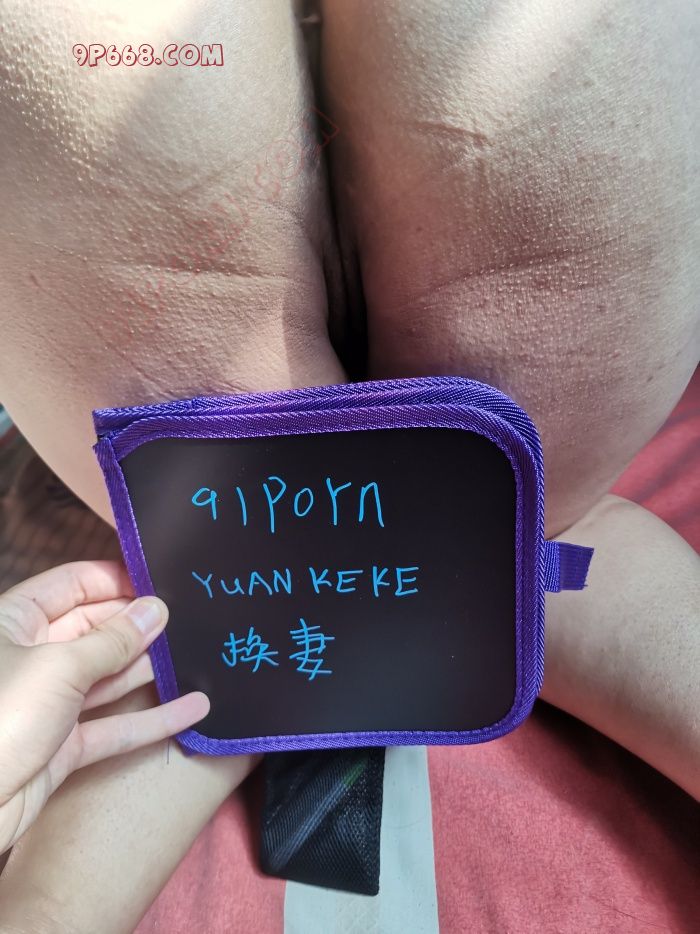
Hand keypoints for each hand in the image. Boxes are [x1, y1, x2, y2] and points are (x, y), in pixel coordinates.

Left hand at [0, 560, 208, 854]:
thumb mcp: (59, 667)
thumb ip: (113, 639)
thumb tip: (155, 609)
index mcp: (13, 622)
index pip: (71, 585)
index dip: (115, 579)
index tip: (160, 581)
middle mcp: (30, 657)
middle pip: (94, 628)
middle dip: (138, 625)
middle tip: (187, 618)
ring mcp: (47, 702)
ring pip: (107, 676)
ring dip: (149, 668)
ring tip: (197, 653)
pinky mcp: (62, 745)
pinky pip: (114, 725)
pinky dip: (152, 718)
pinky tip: (192, 707)